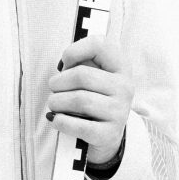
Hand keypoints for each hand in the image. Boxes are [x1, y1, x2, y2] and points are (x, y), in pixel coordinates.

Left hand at [46, 30, 131, 169]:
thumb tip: (64, 65)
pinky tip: (56, 119)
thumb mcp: (93, 74)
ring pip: (78, 100)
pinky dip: (60, 121)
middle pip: (82, 75)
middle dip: (58, 82)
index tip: (65, 63)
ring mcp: (119, 112)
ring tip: (54, 104)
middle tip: (53, 88)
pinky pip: (78, 125)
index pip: (99, 45)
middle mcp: (124, 87)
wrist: (106, 133)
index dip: (74, 51)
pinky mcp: (108, 134)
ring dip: (56, 102)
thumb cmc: (94, 97)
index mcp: (121, 67)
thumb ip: (80, 62)